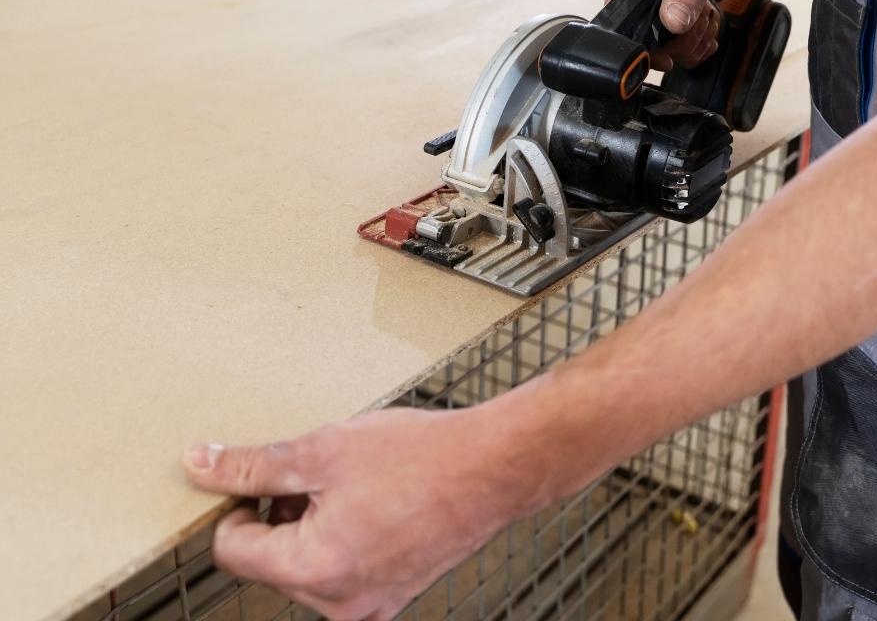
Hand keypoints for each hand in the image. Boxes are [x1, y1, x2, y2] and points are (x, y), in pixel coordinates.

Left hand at [182, 407, 534, 620]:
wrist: (496, 467)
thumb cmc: (420, 456)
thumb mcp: (323, 451)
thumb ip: (254, 467)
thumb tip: (199, 465)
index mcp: (313, 569)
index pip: (232, 551)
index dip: (236, 507)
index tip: (265, 479)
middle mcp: (339, 603)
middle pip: (270, 563)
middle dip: (280, 519)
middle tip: (321, 476)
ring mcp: (370, 605)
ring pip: (306, 569)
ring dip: (312, 530)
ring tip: (355, 488)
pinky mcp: (394, 596)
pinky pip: (344, 575)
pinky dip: (345, 542)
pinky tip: (375, 505)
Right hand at [605, 0, 757, 69]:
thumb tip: (672, 21)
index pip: (620, 14)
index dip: (644, 36)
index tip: (675, 41)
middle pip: (640, 36)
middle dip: (678, 41)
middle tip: (702, 19)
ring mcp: (646, 0)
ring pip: (658, 46)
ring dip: (690, 42)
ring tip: (707, 16)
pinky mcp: (661, 12)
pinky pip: (671, 45)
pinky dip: (694, 43)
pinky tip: (706, 24)